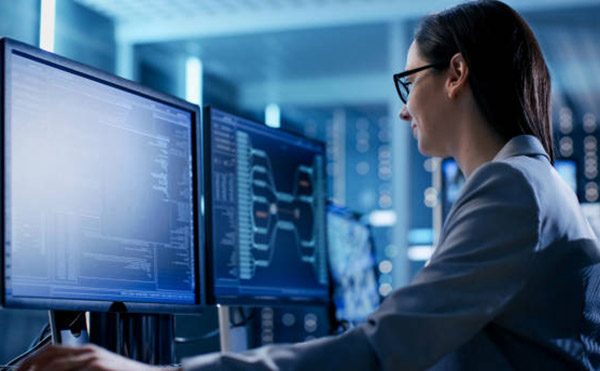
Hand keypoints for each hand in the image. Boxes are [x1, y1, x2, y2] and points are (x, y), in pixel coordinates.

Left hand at [17, 343, 178, 370]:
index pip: (51, 349)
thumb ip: (79, 368)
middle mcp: (89, 352)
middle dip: (31, 367)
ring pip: (56, 365)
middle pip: (50, 355)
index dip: (32, 359)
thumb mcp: (100, 369)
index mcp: (87, 350)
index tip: (21, 370)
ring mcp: (94, 360)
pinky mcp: (99, 368)